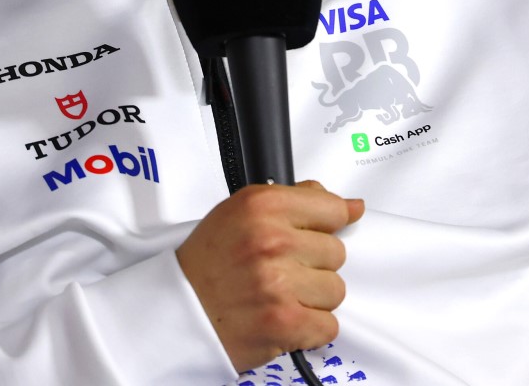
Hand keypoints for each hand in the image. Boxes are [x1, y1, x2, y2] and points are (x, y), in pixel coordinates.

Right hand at [177, 180, 364, 371]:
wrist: (178, 311)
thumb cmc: (209, 262)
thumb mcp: (242, 211)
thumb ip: (297, 200)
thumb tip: (350, 206)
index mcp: (263, 206)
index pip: (332, 209)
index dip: (323, 226)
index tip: (310, 236)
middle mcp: (271, 241)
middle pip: (336, 253)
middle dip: (312, 264)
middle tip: (279, 270)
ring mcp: (279, 284)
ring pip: (335, 290)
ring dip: (312, 298)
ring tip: (279, 295)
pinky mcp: (284, 324)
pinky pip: (328, 326)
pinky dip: (309, 329)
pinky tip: (283, 318)